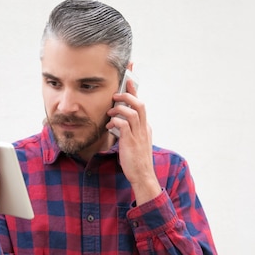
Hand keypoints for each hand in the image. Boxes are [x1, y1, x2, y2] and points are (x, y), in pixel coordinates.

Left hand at [107, 80, 160, 204]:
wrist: (142, 176)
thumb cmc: (136, 161)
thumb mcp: (134, 143)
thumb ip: (128, 131)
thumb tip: (117, 122)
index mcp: (145, 127)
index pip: (141, 105)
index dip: (135, 91)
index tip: (129, 78)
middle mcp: (144, 128)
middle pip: (140, 104)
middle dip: (128, 94)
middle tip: (116, 93)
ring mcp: (139, 135)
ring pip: (133, 111)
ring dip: (120, 108)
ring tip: (110, 111)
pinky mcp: (131, 141)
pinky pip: (123, 124)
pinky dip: (115, 121)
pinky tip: (109, 125)